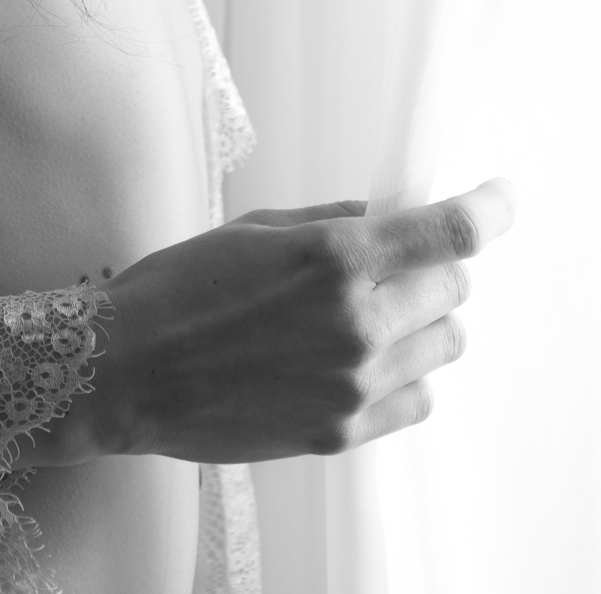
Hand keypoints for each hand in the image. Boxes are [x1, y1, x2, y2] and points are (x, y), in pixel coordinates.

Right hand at [14, 179, 516, 467]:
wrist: (129, 370)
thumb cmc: (179, 287)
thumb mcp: (253, 229)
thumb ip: (330, 222)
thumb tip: (382, 217)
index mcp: (335, 257)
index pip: (448, 232)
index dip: (489, 209)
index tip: (501, 199)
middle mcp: (357, 321)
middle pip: (454, 291)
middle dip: (434, 268)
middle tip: (394, 264)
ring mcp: (354, 383)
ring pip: (443, 347)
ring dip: (420, 323)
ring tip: (370, 316)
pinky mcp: (343, 431)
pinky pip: (417, 400)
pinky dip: (405, 376)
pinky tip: (361, 361)